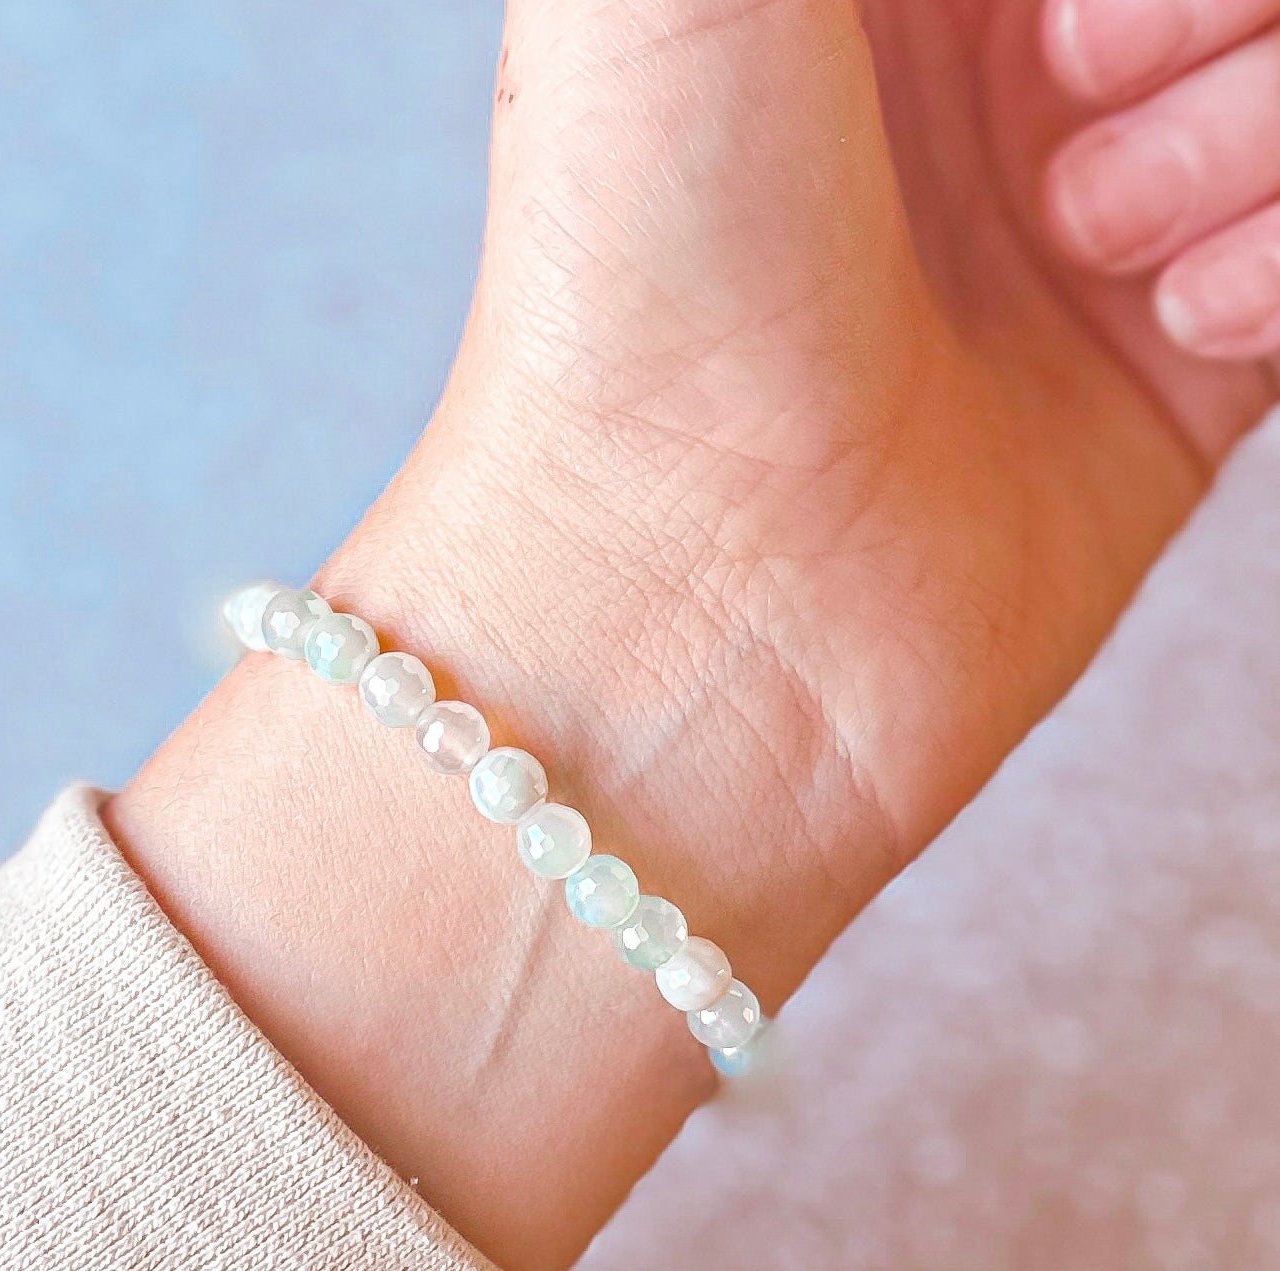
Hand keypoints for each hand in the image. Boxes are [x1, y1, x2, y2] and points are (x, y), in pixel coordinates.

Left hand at [110, 0, 1276, 1270]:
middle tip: (1063, 141)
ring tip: (1100, 261)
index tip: (1031, 42)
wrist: (674, 634)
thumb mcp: (655, 0)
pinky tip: (1180, 325)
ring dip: (1245, 148)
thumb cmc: (625, 301)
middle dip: (1185, 39)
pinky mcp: (1187, 370)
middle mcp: (990, 76)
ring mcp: (1104, 226)